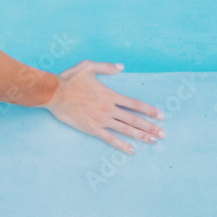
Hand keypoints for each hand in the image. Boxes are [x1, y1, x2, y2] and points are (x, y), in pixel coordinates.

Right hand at [40, 60, 164, 153]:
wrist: (53, 93)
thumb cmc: (69, 79)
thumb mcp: (87, 66)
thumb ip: (106, 67)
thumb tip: (121, 67)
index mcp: (109, 95)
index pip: (135, 104)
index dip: (149, 110)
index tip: (161, 116)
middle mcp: (108, 109)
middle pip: (134, 120)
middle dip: (150, 127)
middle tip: (163, 134)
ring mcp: (101, 120)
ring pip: (125, 130)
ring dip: (141, 136)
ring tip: (153, 141)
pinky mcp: (92, 128)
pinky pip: (110, 139)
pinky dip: (121, 145)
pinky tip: (131, 151)